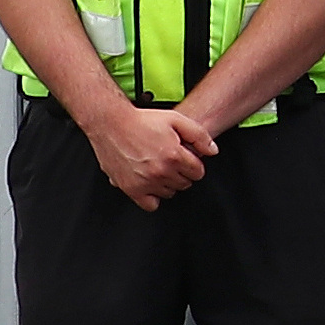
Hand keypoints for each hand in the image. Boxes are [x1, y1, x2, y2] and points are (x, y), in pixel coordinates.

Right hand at [88, 99, 213, 209]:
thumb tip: (213, 151)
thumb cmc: (142, 121)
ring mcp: (145, 182)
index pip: (198, 172)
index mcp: (174, 155)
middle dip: (182, 173)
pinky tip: (151, 183)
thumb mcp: (176, 120)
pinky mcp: (131, 189)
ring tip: (160, 168)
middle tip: (172, 161)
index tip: (186, 159)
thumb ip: (199, 135)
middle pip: (185, 183)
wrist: (112, 124)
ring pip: (170, 193)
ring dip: (169, 183)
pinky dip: (153, 197)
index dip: (194, 164)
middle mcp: (160, 171)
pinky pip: (151, 205)